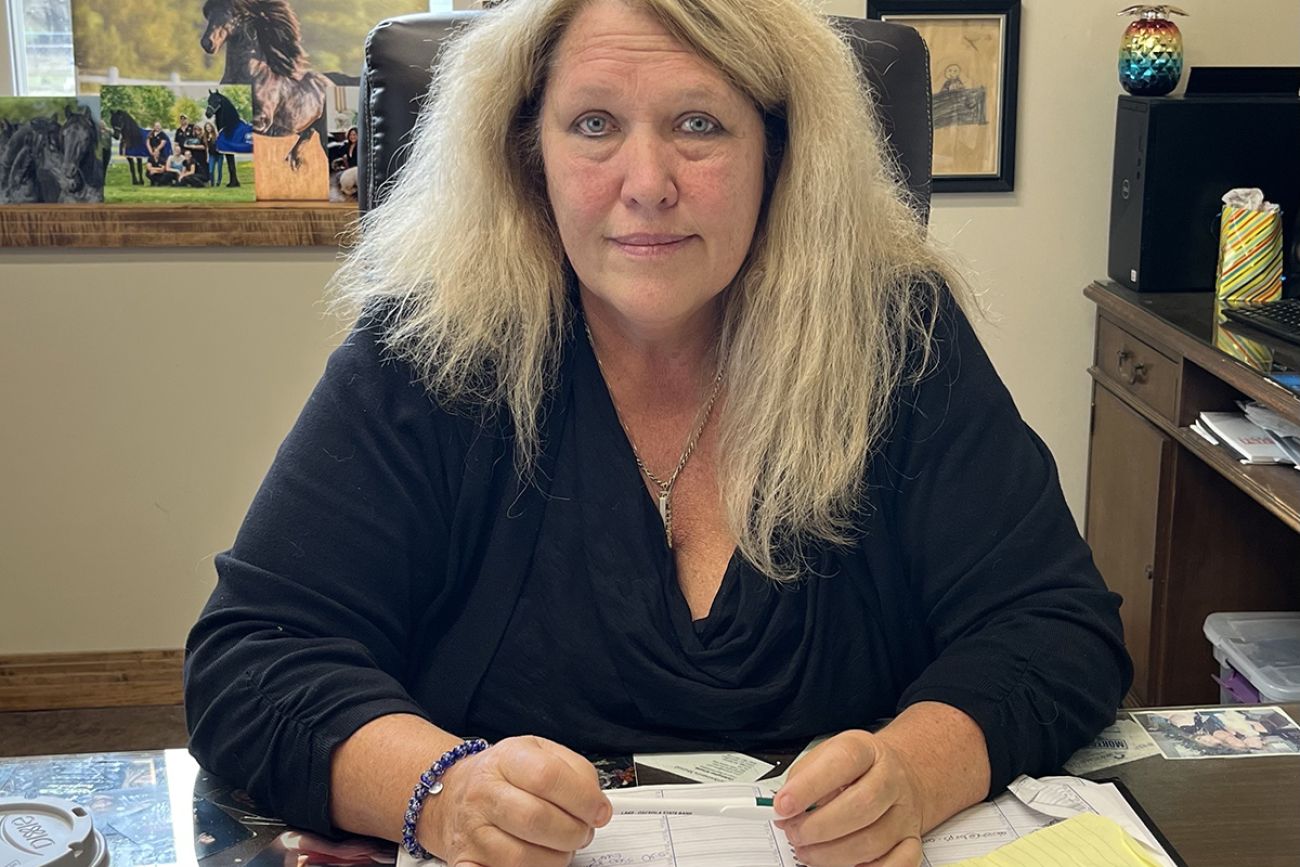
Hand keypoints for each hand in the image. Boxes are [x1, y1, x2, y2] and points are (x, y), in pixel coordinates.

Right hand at [418, 735, 611, 866]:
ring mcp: (472, 830)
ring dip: (554, 858)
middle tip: (582, 832)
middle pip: (535, 819)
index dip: (582, 798)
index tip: (599, 811)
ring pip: (521, 858)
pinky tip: (535, 860)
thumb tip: (597, 806)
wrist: (455, 790)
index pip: (547, 777)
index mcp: (506, 760)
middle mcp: (484, 794)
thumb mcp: (540, 751)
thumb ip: (575, 771)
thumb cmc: (504, 773)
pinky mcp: (465, 861)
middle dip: (572, 832)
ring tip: (561, 847)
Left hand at [773, 730, 926, 866]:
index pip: (842, 762)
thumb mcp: (827, 756)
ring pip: (872, 841)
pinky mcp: (911, 840)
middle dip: (818, 826)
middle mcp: (891, 779)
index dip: (809, 787)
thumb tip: (783, 809)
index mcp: (866, 751)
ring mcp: (904, 812)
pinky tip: (845, 864)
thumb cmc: (855, 768)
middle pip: (862, 805)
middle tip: (794, 833)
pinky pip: (898, 864)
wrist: (898, 774)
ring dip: (831, 854)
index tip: (783, 805)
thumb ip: (802, 779)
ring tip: (807, 851)